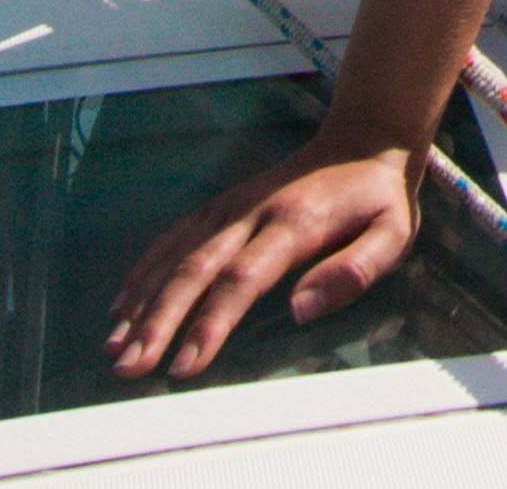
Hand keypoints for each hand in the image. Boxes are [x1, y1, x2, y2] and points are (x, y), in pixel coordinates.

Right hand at [108, 142, 423, 379]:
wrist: (363, 138)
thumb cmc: (378, 199)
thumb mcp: (392, 234)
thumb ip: (353, 272)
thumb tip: (299, 310)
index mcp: (293, 225)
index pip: (242, 279)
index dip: (210, 323)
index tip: (185, 364)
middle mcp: (252, 213)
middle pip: (195, 271)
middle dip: (158, 322)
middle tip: (129, 367)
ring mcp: (232, 207)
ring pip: (176, 255)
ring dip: (142, 302)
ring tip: (114, 347)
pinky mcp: (223, 205)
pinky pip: (175, 236)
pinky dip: (146, 269)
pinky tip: (122, 303)